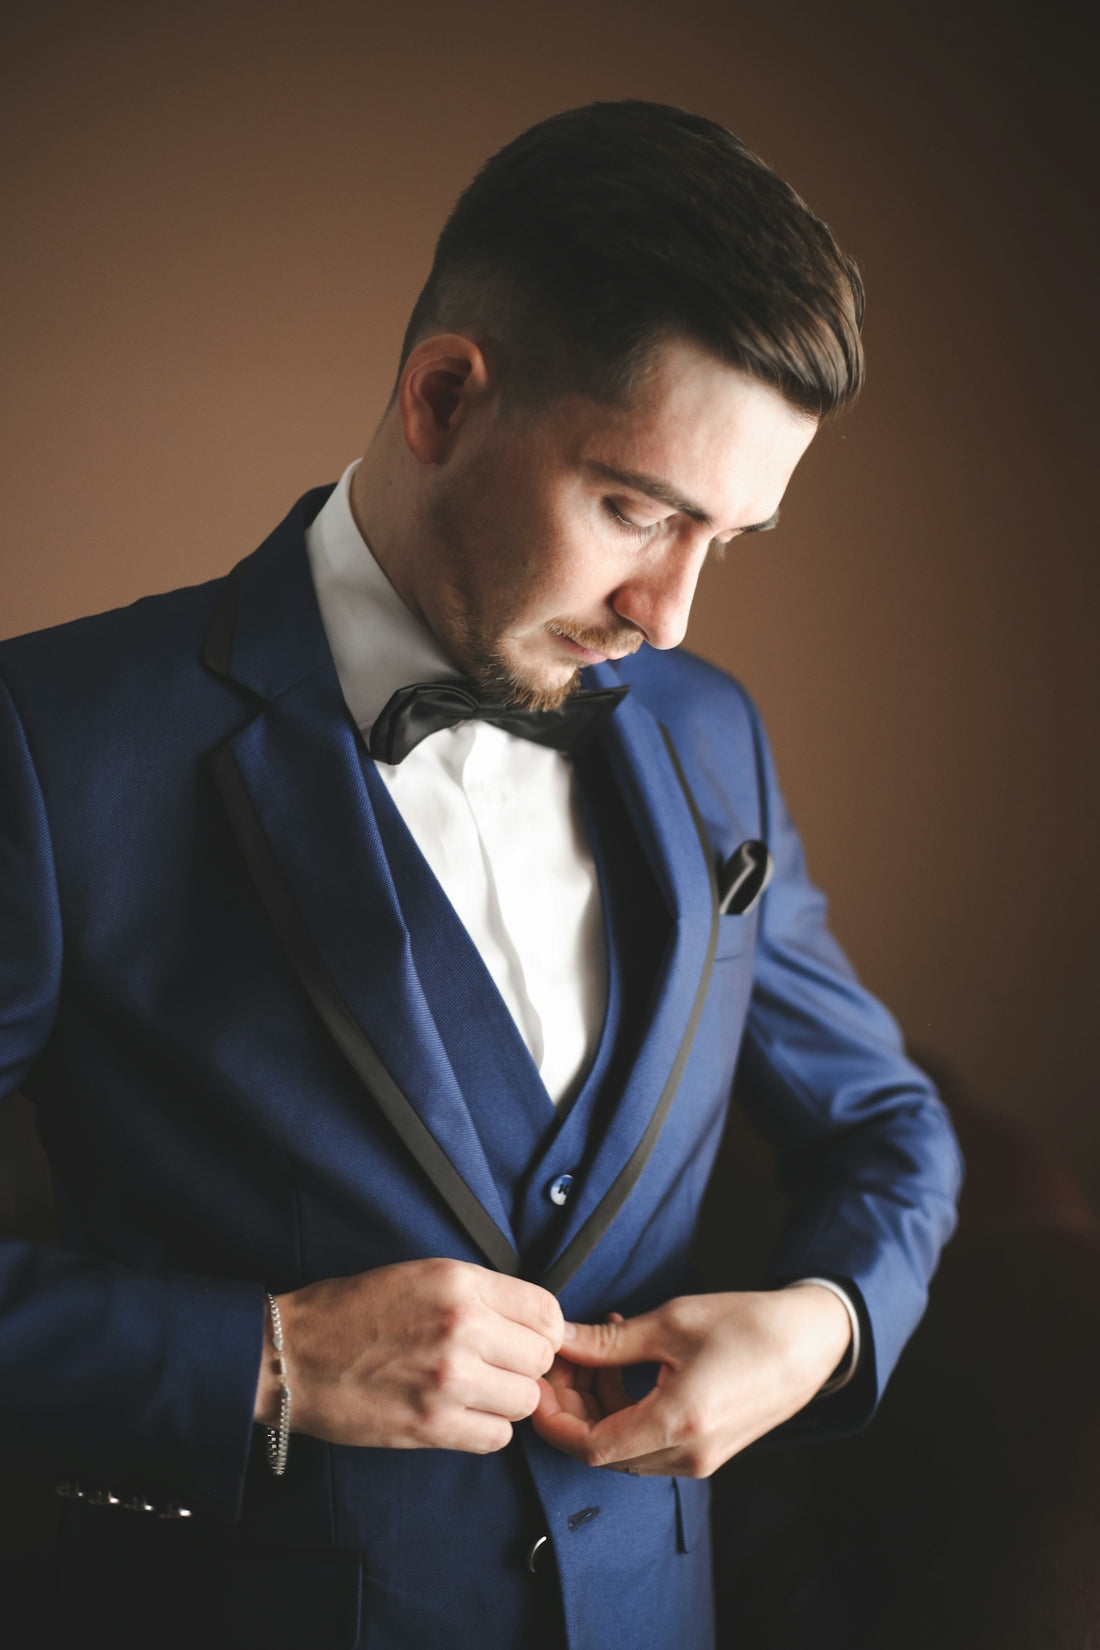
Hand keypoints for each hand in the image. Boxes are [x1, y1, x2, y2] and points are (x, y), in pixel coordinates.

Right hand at [255, 1259, 563, 1453]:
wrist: (293, 1355)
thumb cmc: (352, 1311)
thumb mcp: (421, 1275)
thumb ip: (478, 1294)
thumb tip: (528, 1321)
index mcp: (459, 1282)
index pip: (546, 1310)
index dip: (541, 1328)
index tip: (525, 1338)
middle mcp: (461, 1326)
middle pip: (540, 1358)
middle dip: (523, 1365)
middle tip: (496, 1366)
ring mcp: (448, 1379)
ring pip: (525, 1400)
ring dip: (506, 1400)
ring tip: (475, 1390)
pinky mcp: (432, 1425)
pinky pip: (497, 1437)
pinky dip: (485, 1429)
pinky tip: (460, 1414)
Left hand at [531, 1286, 850, 1476]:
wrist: (812, 1342)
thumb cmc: (748, 1325)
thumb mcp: (671, 1323)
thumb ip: (608, 1342)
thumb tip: (560, 1340)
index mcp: (677, 1424)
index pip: (590, 1447)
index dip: (555, 1420)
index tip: (537, 1385)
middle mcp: (687, 1456)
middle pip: (604, 1449)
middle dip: (573, 1406)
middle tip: (559, 1358)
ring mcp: (700, 1459)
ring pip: (625, 1446)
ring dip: (599, 1404)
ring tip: (595, 1349)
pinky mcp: (708, 1451)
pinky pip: (651, 1440)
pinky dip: (627, 1407)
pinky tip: (626, 1361)